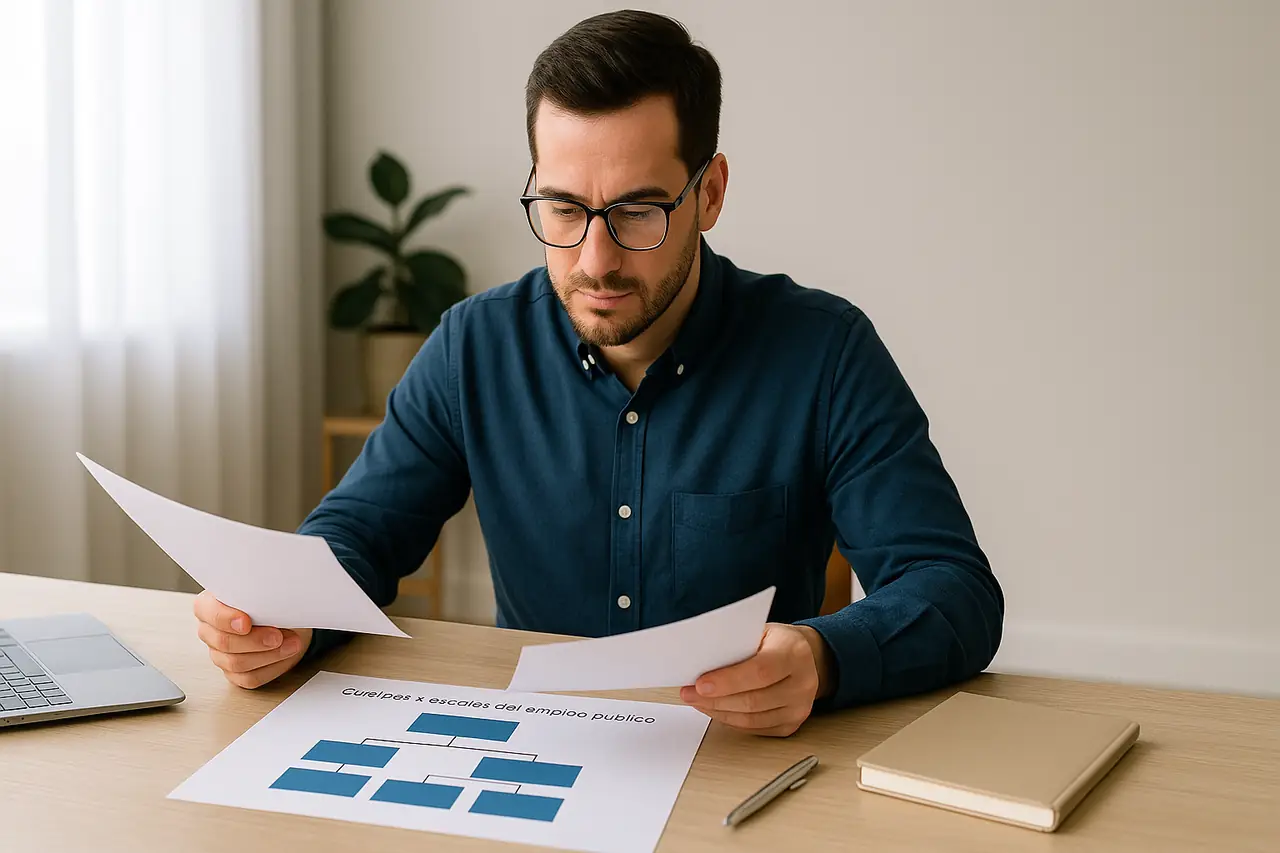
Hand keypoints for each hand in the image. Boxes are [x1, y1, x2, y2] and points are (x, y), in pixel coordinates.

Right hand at [193, 590, 311, 688]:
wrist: (288, 619)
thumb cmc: (271, 601)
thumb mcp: (267, 591)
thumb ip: (259, 594)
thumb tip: (266, 599)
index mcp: (209, 605)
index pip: (208, 612)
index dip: (226, 619)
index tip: (246, 622)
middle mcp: (210, 631)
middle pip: (223, 642)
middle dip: (255, 640)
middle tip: (277, 636)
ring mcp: (220, 654)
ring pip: (236, 663)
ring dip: (269, 654)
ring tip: (291, 643)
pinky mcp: (234, 673)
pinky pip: (249, 678)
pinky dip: (272, 666)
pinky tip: (286, 653)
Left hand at [679, 623, 832, 736]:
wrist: (804, 656)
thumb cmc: (776, 642)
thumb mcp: (759, 631)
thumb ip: (736, 644)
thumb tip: (699, 660)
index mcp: (794, 653)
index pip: (760, 671)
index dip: (728, 681)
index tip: (700, 684)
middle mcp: (803, 683)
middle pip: (754, 700)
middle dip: (715, 699)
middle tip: (689, 693)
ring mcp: (799, 707)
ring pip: (752, 719)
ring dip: (719, 712)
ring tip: (698, 701)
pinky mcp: (791, 724)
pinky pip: (755, 728)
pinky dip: (731, 721)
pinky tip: (716, 710)